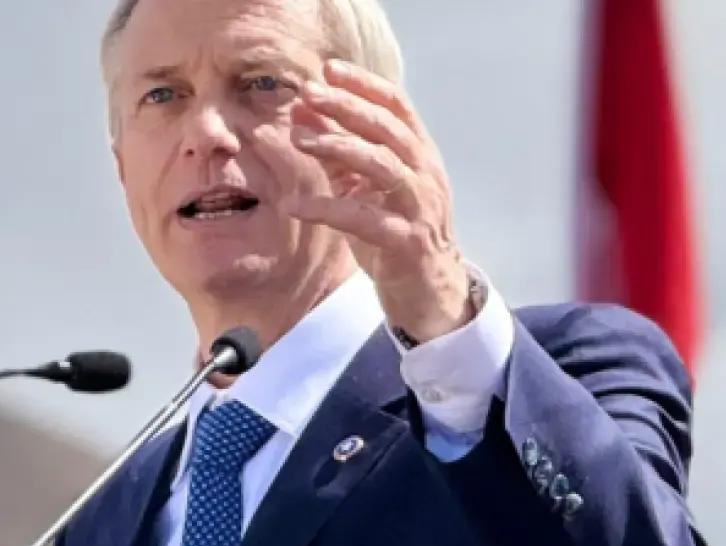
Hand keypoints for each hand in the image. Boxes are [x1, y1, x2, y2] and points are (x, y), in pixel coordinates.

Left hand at [263, 59, 472, 342]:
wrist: (429, 294)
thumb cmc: (394, 237)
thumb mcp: (366, 190)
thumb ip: (341, 156)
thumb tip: (304, 116)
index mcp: (420, 156)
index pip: (397, 107)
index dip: (365, 85)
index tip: (330, 70)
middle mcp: (426, 175)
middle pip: (388, 128)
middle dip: (347, 107)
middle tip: (309, 95)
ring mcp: (419, 208)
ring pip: (382, 166)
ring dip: (339, 147)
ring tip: (299, 140)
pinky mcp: (406, 242)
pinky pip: (364, 219)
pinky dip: (328, 208)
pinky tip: (296, 205)